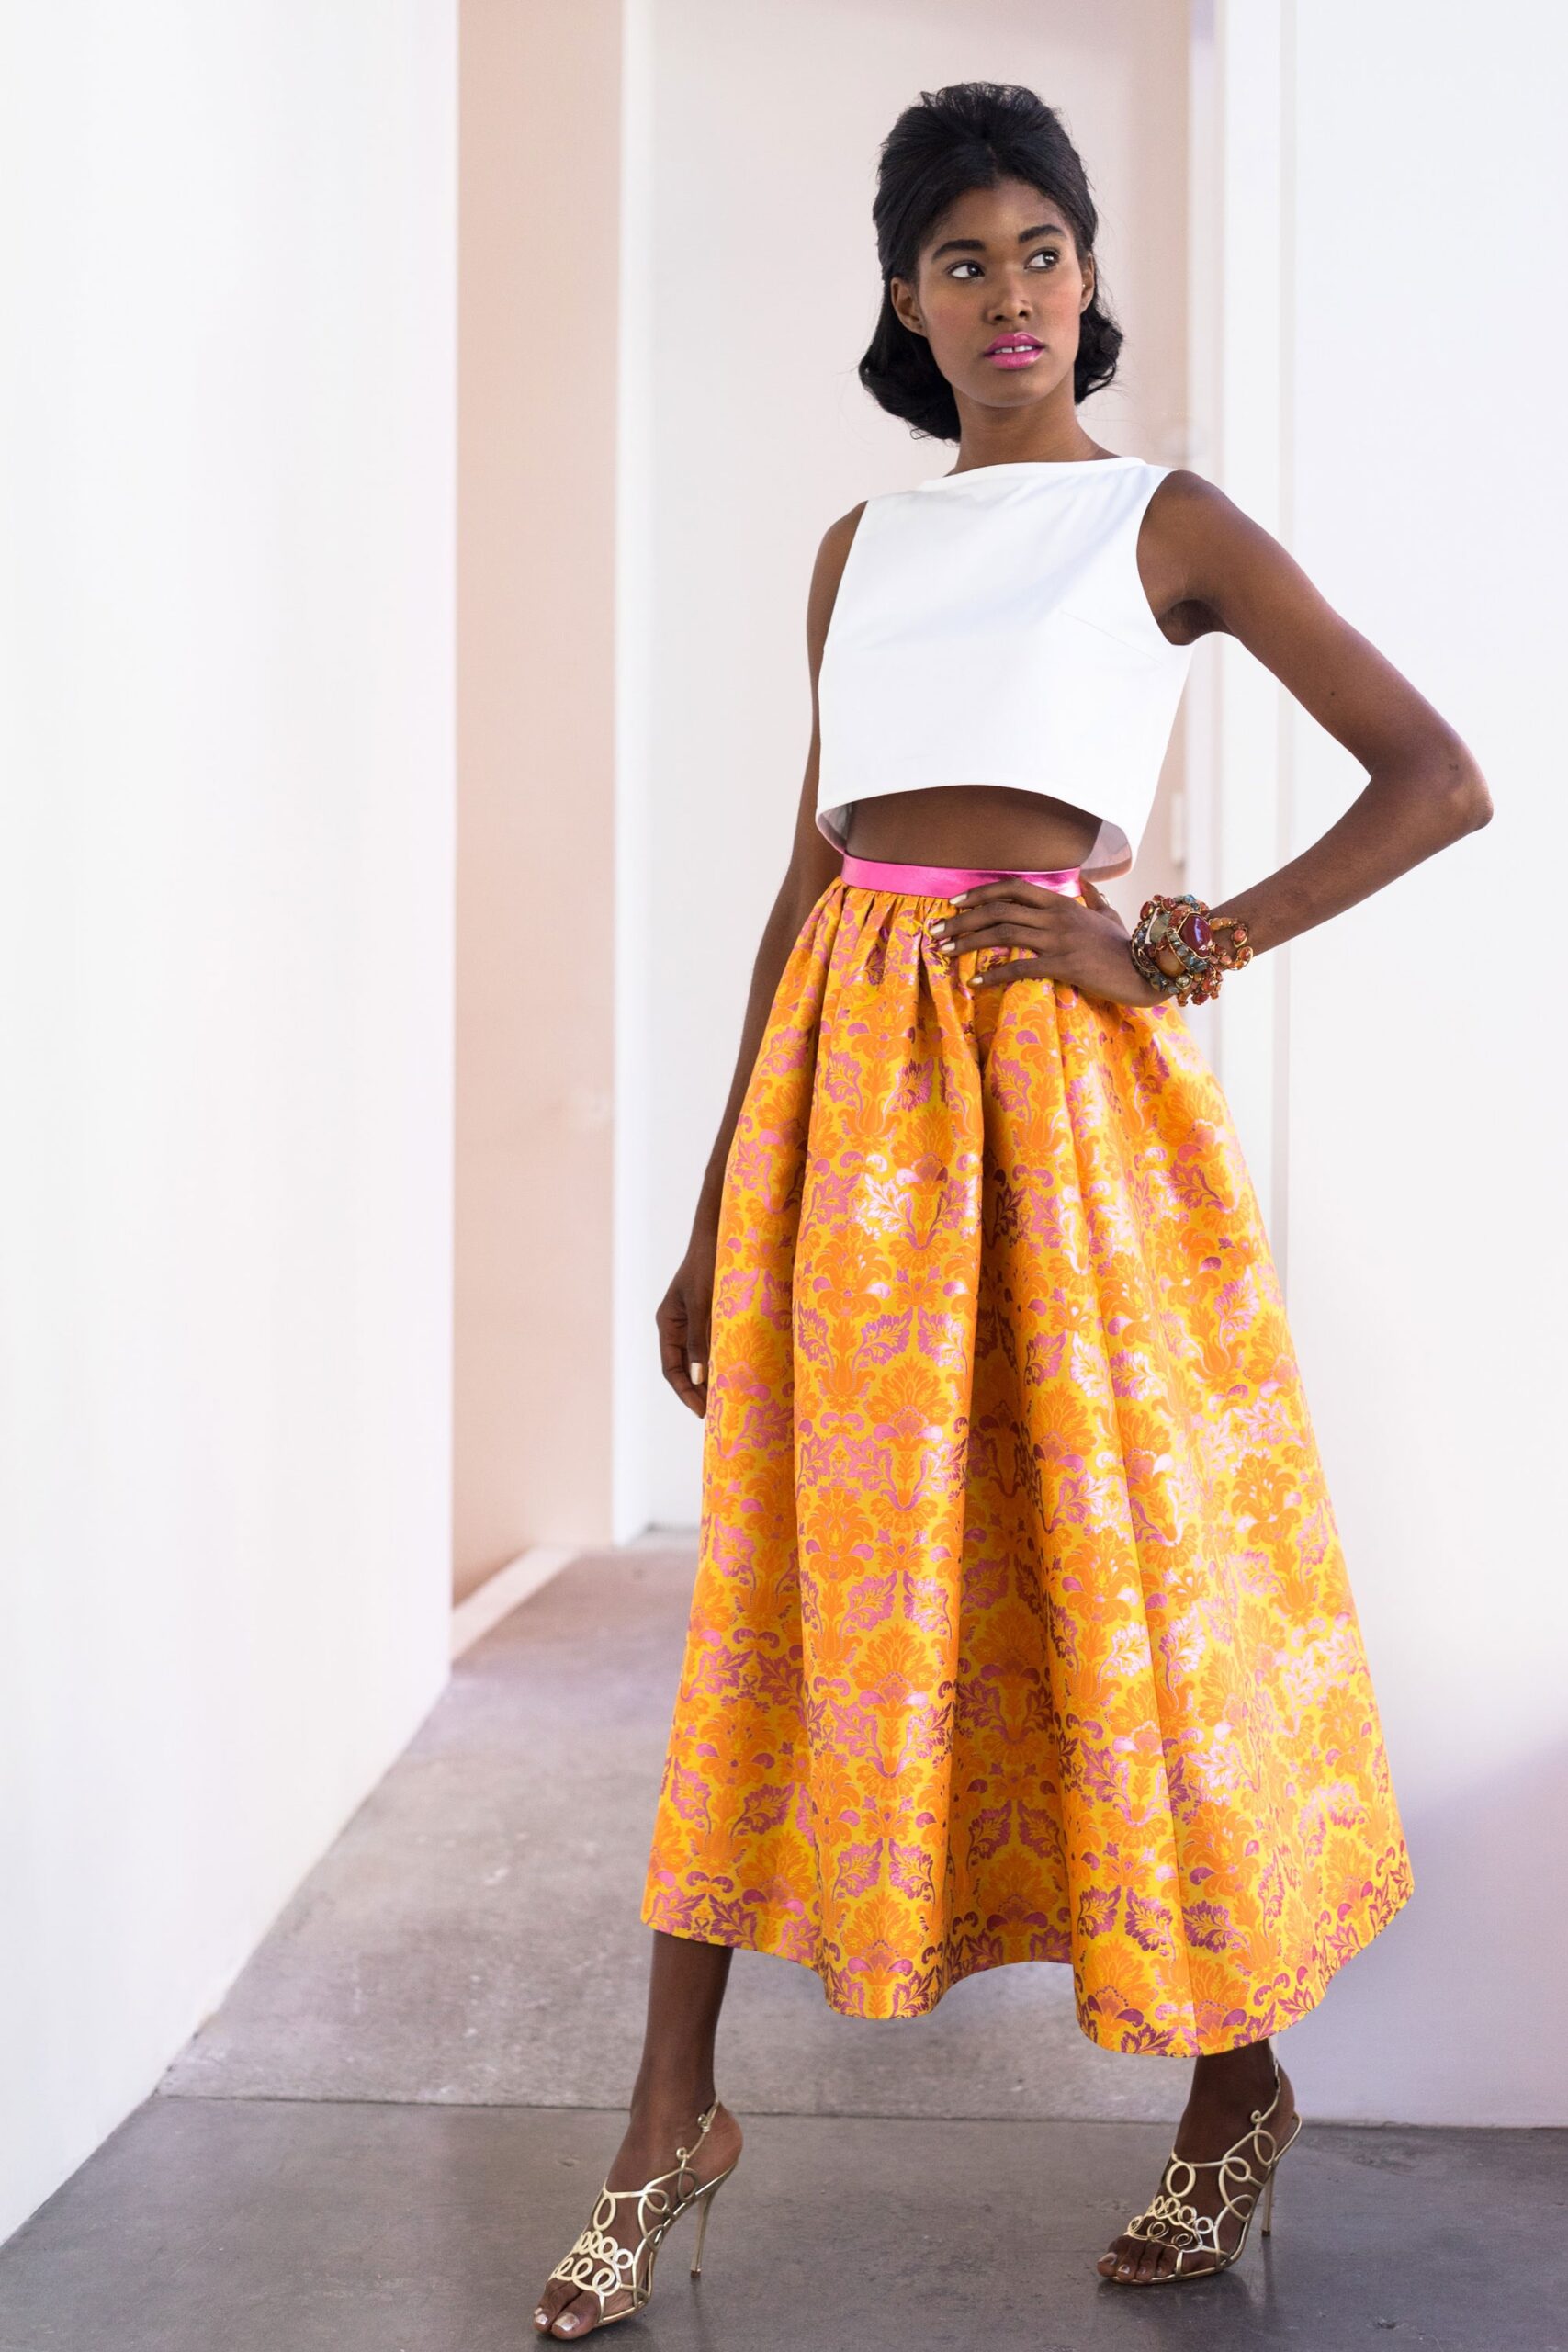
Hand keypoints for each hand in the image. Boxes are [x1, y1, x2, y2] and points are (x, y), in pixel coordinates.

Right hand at [656, 1225, 717, 1416]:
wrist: (721, 1235)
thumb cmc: (708, 1265)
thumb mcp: (703, 1304)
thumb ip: (699, 1339)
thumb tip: (698, 1377)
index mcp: (668, 1323)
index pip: (671, 1368)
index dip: (685, 1392)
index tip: (702, 1412)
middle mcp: (677, 1325)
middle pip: (683, 1368)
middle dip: (697, 1391)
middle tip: (717, 1414)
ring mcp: (694, 1320)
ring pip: (699, 1359)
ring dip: (710, 1379)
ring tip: (726, 1400)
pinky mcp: (712, 1316)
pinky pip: (713, 1346)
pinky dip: (721, 1362)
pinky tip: (736, 1372)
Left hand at [927, 877, 1163, 1005]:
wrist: (1147, 970)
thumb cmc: (1124, 945)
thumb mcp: (1108, 914)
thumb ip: (1093, 897)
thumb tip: (1087, 880)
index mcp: (1062, 902)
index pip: (1012, 888)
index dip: (980, 893)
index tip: (955, 902)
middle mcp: (1057, 916)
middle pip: (999, 910)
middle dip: (962, 919)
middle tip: (935, 930)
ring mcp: (1060, 939)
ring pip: (1003, 934)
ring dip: (968, 942)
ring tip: (944, 951)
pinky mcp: (1064, 965)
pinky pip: (1021, 967)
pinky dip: (994, 975)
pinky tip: (975, 983)